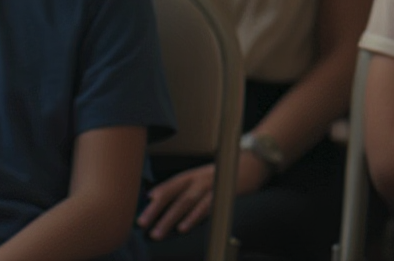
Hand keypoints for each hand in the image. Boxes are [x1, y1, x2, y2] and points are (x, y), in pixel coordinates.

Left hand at [136, 152, 265, 239]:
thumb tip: (161, 199)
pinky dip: (193, 217)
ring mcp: (210, 184)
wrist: (254, 161)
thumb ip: (186, 188)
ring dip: (170, 218)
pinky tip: (184, 227)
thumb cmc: (227, 173)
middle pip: (172, 195)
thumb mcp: (204, 177)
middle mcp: (198, 178)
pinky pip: (205, 206)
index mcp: (192, 175)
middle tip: (142, 224)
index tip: (139, 213)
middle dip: (155, 211)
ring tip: (158, 232)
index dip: (153, 200)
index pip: (168, 187)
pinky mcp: (223, 192)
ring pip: (185, 202)